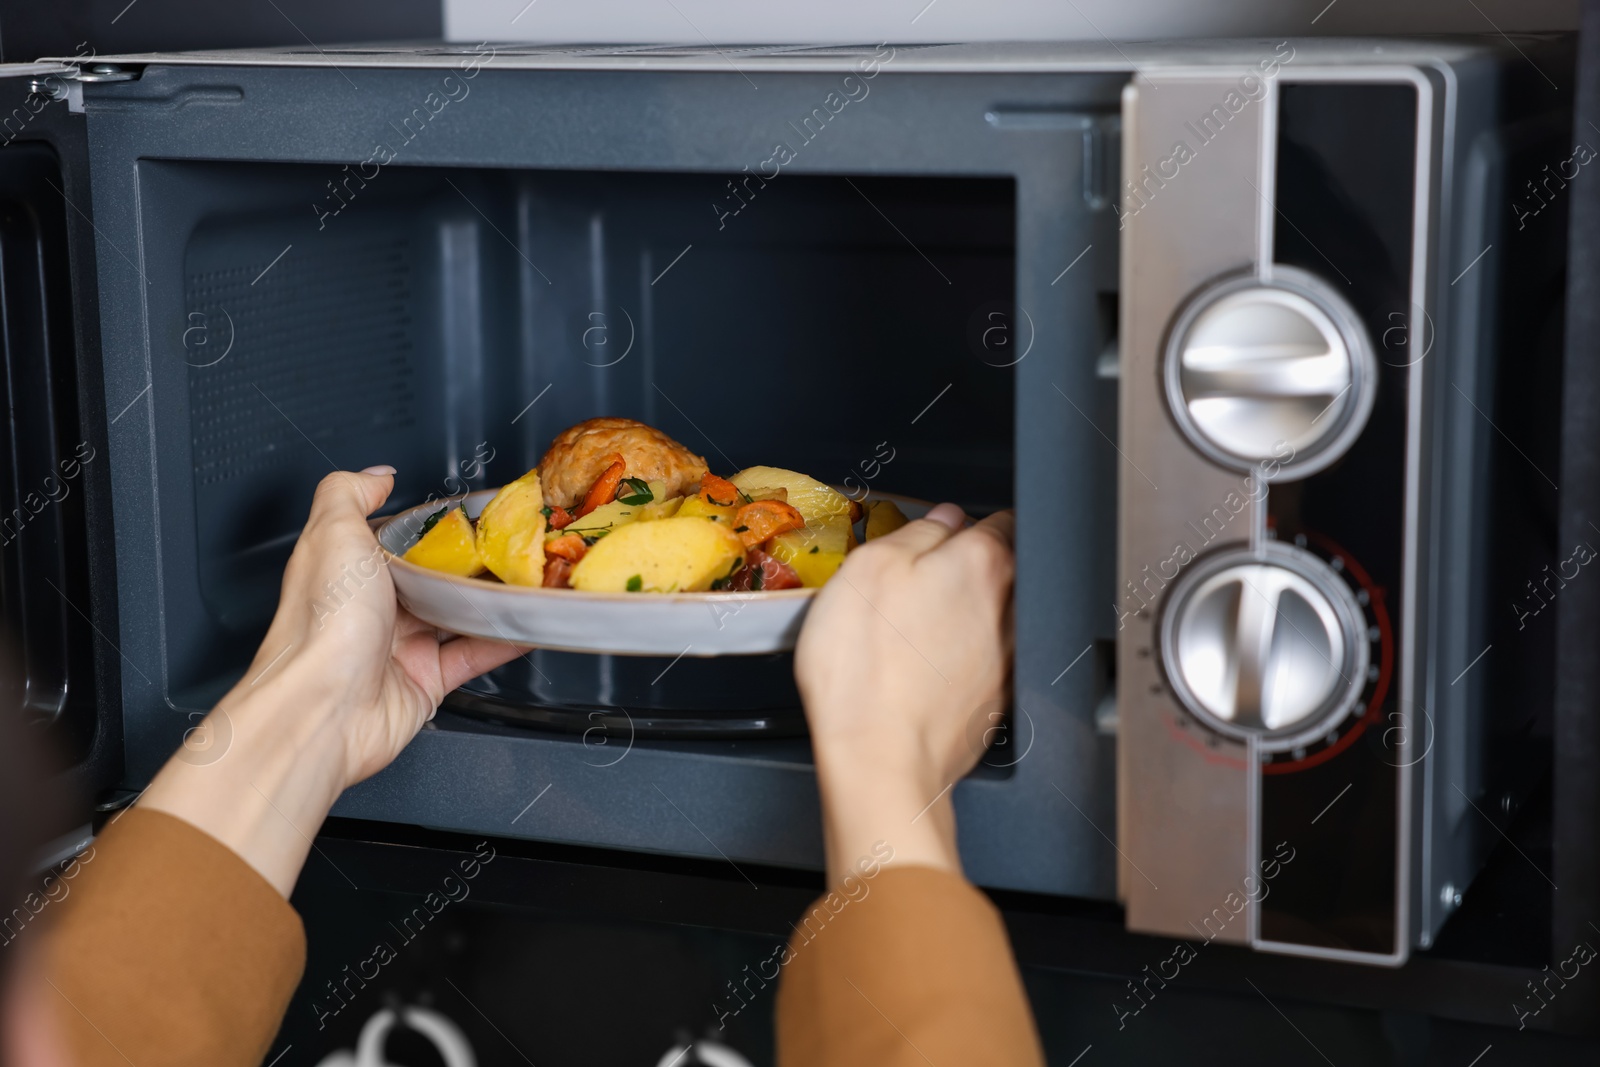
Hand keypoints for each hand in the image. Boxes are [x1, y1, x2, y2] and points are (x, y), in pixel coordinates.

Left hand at [141, 468, 525, 894]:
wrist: (325, 708)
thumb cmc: (322, 625)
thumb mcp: (332, 532)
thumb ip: (351, 492)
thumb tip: (376, 474)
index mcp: (347, 567)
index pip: (392, 538)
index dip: (427, 524)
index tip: (467, 511)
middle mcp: (371, 607)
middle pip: (431, 577)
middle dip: (470, 562)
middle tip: (510, 543)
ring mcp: (400, 646)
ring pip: (457, 615)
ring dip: (492, 599)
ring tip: (528, 578)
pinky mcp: (426, 681)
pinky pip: (474, 655)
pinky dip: (503, 640)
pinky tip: (527, 623)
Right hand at [794, 503, 1014, 885]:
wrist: (880, 759)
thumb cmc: (865, 668)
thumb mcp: (868, 569)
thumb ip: (916, 532)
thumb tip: (942, 518)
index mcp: (982, 562)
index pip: (1000, 518)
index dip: (971, 519)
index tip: (948, 529)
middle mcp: (1009, 607)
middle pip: (1010, 567)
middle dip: (980, 564)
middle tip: (933, 572)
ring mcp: (1009, 657)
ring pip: (1005, 614)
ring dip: (979, 611)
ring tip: (929, 621)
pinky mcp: (998, 700)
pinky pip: (993, 660)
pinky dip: (972, 655)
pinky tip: (932, 665)